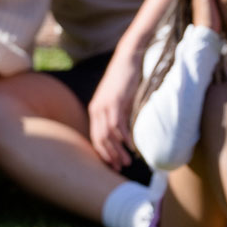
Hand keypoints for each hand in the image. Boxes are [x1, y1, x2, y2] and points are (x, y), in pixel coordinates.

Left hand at [88, 52, 139, 168]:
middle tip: (120, 168)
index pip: (95, 137)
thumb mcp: (119, 100)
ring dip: (117, 150)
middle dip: (109, 155)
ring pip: (108, 135)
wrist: (127, 58)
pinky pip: (118, 124)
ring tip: (127, 161)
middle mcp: (96, 109)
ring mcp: (104, 105)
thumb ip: (118, 115)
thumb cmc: (125, 80)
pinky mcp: (115, 101)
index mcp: (95, 109)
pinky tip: (131, 146)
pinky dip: (124, 137)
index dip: (103, 153)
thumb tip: (125, 134)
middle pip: (99, 139)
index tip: (113, 165)